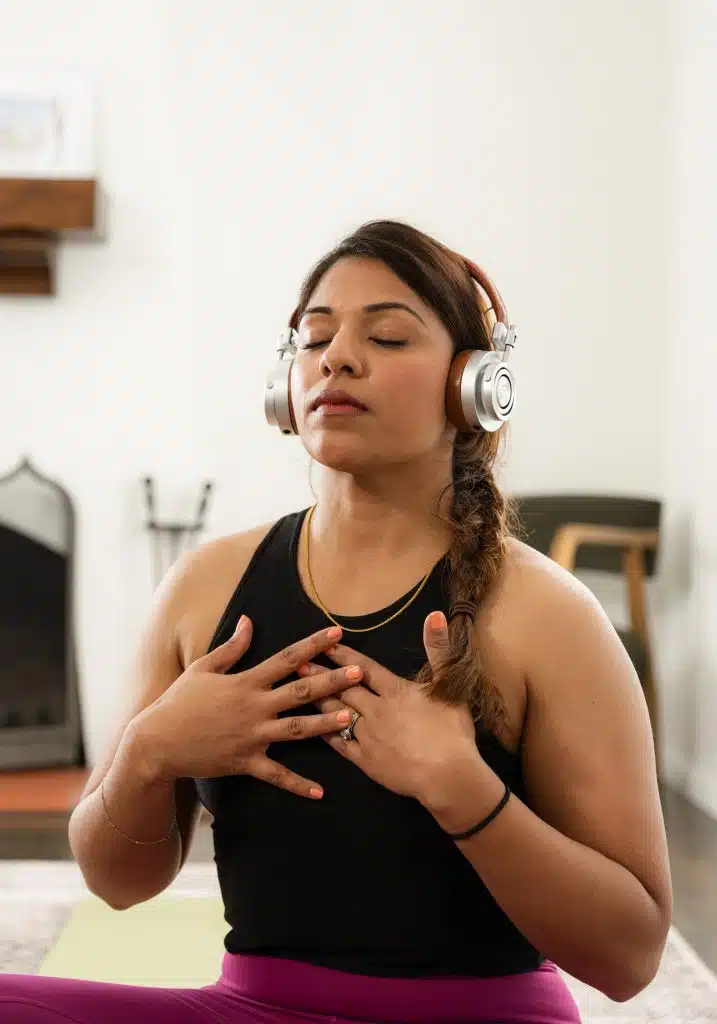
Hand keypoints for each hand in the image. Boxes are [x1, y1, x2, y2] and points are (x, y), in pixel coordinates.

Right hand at [129, 620, 362, 799]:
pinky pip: (276, 775)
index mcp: (246, 682)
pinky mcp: (246, 762)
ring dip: (325, 725)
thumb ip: (232, 647)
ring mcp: (252, 736)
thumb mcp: (203, 667)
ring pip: (296, 729)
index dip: (313, 645)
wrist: (157, 742)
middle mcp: (254, 707)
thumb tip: (249, 620)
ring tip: (350, 718)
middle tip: (360, 673)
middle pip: (300, 692)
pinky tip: (320, 792)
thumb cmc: (179, 701)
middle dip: (332, 681)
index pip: (286, 658)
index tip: (337, 634)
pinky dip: (298, 785)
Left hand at [297, 611, 482, 803]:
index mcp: (395, 691)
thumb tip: (435, 614)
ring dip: (317, 700)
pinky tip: (312, 726)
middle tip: (297, 663)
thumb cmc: (452, 731)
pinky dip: (325, 733)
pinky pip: (339, 744)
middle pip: (343, 688)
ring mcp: (368, 736)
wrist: (448, 776)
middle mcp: (376, 709)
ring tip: (297, 689)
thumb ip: (439, 649)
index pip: (364, 668)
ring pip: (336, 713)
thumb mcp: (450, 685)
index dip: (344, 655)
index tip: (324, 644)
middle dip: (320, 675)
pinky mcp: (366, 761)